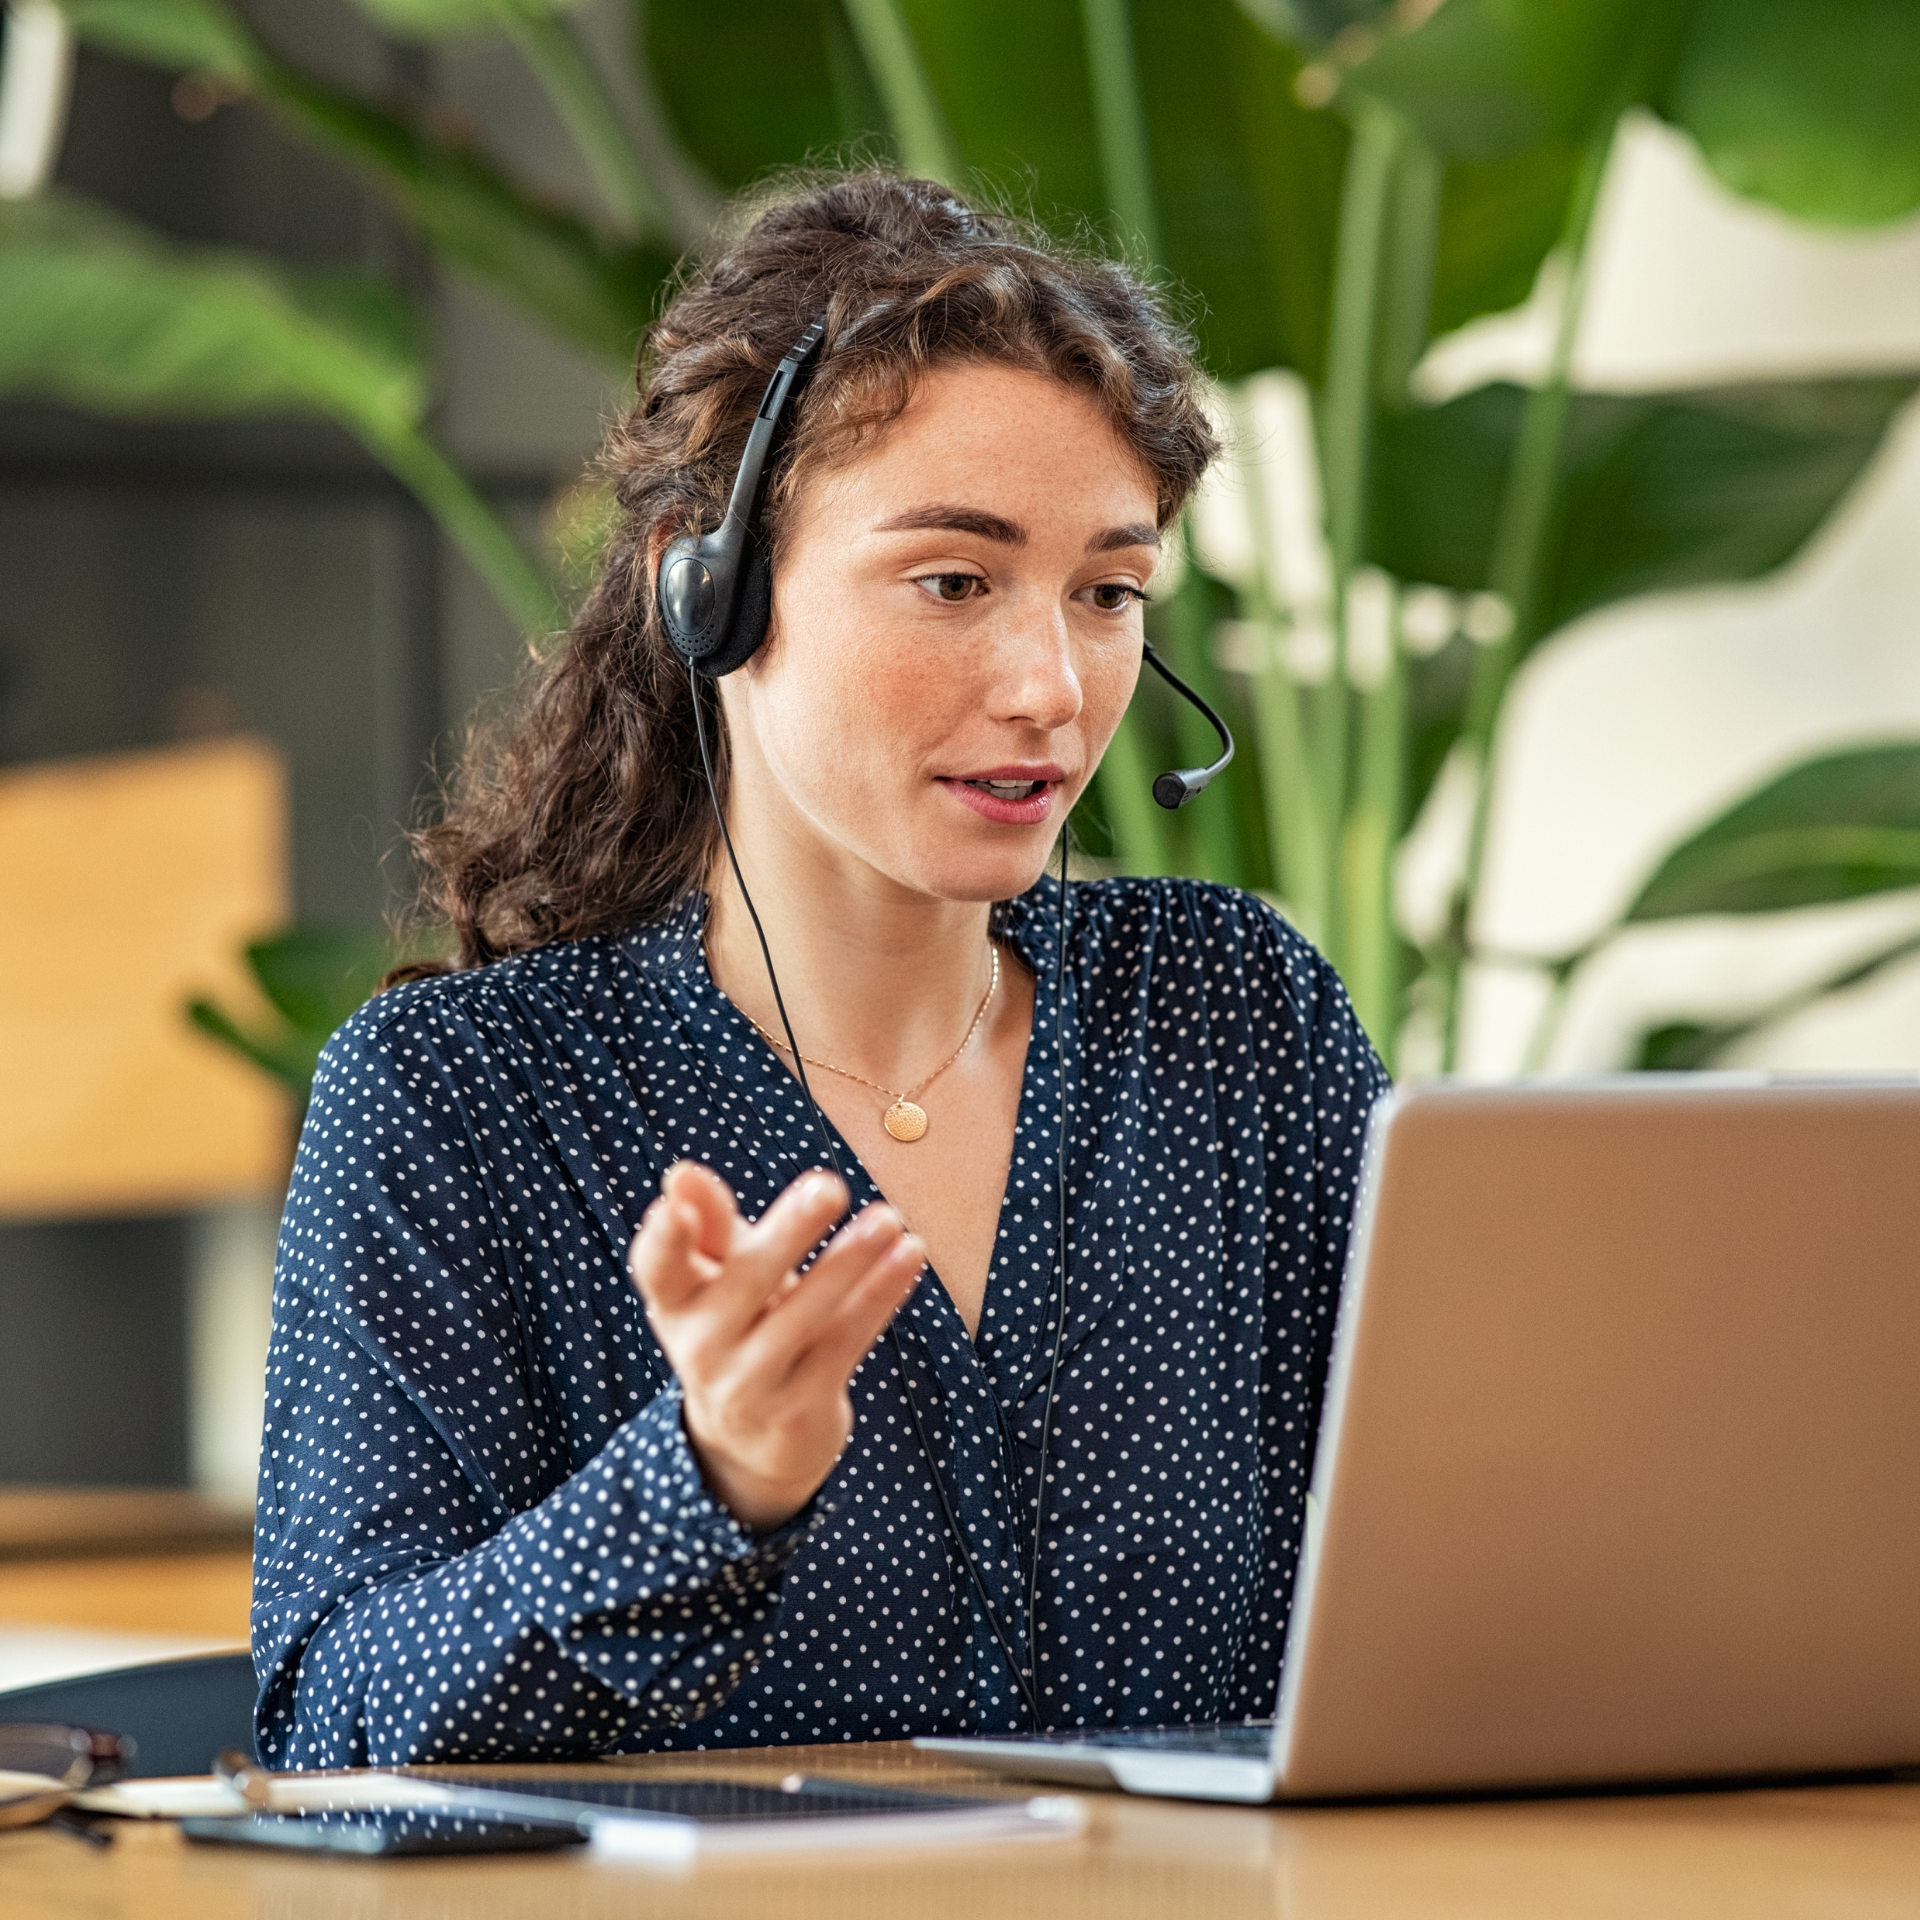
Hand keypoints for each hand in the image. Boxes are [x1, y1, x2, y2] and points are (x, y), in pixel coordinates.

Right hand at [629, 1161, 924, 1532]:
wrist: (754, 1441)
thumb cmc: (739, 1326)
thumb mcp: (719, 1278)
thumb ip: (710, 1225)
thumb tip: (682, 1174)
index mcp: (675, 1304)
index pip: (658, 1269)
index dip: (662, 1240)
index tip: (672, 1206)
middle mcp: (702, 1349)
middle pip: (745, 1282)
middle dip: (788, 1233)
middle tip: (830, 1185)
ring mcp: (750, 1386)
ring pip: (804, 1316)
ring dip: (850, 1263)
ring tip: (888, 1218)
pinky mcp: (799, 1411)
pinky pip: (844, 1343)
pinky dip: (879, 1296)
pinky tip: (909, 1255)